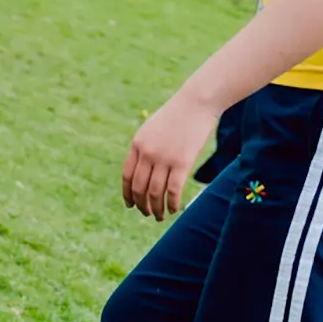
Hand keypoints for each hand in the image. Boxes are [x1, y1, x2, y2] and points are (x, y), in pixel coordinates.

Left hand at [121, 91, 220, 220]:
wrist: (195, 104)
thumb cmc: (176, 116)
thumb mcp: (152, 129)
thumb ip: (145, 148)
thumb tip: (143, 171)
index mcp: (137, 144)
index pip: (127, 175)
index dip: (127, 193)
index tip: (130, 205)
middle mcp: (147, 153)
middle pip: (139, 187)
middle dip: (142, 205)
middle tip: (147, 214)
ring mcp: (164, 158)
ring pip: (155, 192)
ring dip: (156, 209)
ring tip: (159, 217)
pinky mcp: (182, 162)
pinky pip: (173, 190)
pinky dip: (172, 203)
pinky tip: (174, 210)